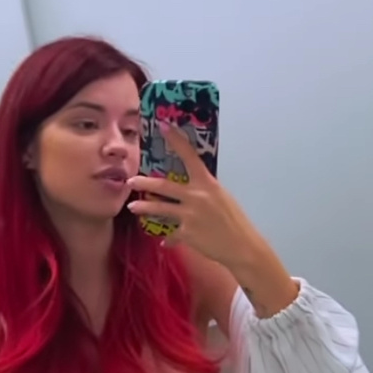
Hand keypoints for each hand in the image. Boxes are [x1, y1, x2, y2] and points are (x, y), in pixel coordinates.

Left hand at [127, 123, 263, 267]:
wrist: (241, 246)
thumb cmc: (235, 221)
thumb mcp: (221, 198)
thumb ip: (204, 192)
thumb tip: (190, 190)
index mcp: (207, 183)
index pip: (190, 156)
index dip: (176, 140)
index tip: (163, 126)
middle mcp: (196, 196)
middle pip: (164, 185)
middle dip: (144, 182)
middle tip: (131, 180)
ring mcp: (190, 215)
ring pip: (160, 208)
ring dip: (144, 207)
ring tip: (132, 206)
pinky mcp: (187, 233)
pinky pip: (172, 234)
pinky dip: (169, 239)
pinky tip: (165, 243)